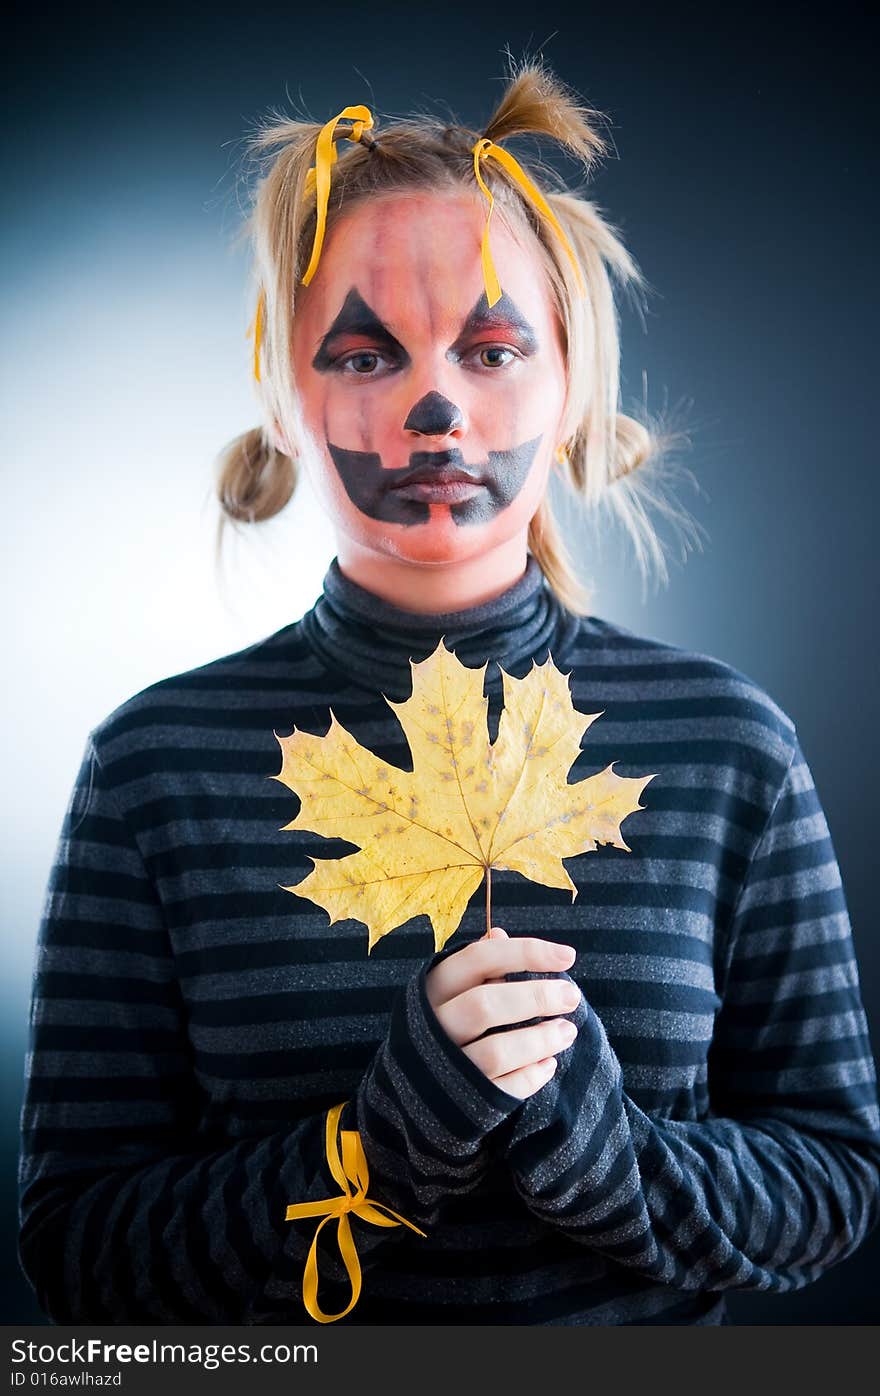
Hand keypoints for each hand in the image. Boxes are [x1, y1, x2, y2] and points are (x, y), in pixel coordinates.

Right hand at [425, 927, 579, 1099]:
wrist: (409, 1091)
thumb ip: (476, 965)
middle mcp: (434, 1027)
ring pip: (496, 1052)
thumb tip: (498, 933)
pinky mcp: (463, 1102)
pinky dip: (532, 1076)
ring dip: (539, 1040)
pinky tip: (549, 1063)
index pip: (479, 959)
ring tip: (568, 1031)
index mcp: (433, 989)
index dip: (525, 953)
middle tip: (571, 996)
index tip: (568, 956)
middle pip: (485, 1005)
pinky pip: (503, 1089)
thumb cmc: (441, 1026)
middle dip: (535, 997)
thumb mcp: (449, 991)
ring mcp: (447, 1068)